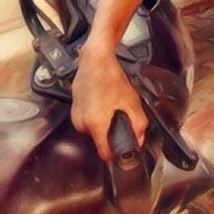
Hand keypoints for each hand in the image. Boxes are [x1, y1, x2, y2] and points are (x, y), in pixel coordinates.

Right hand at [71, 41, 148, 161]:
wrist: (95, 59)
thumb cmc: (111, 77)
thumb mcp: (132, 102)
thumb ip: (138, 124)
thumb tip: (139, 139)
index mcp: (95, 124)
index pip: (104, 154)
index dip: (117, 152)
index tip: (123, 148)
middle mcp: (81, 123)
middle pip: (100, 140)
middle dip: (111, 132)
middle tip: (120, 116)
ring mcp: (75, 116)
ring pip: (94, 130)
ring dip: (104, 123)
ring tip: (110, 106)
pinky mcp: (74, 109)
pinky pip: (88, 120)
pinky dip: (96, 115)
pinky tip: (103, 102)